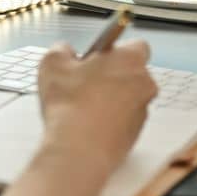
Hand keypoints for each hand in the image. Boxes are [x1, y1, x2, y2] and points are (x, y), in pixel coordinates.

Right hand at [36, 40, 157, 177]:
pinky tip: (87, 125)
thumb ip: (61, 49)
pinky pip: (123, 121)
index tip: (96, 57)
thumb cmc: (70, 104)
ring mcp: (142, 111)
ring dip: (110, 100)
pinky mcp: (136, 135)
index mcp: (130, 59)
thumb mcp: (53, 63)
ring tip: (81, 107)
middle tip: (84, 82)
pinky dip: (109, 121)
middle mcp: (144, 83)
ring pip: (127, 98)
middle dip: (111, 76)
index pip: (135, 45)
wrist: (79, 149)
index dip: (113, 51)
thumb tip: (64, 50)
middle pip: (131, 73)